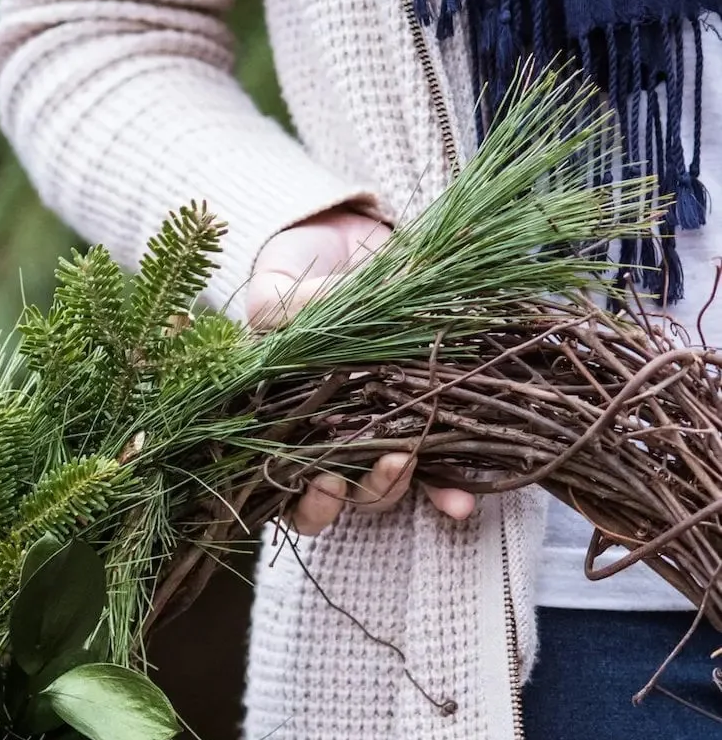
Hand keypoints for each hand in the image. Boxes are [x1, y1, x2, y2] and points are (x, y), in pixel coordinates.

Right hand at [247, 211, 475, 533]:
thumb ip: (279, 313)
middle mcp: (330, 440)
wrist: (348, 237)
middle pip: (346, 497)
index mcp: (283, 424)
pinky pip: (436, 461)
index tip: (324, 480)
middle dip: (368, 493)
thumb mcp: (276, 289)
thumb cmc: (298, 271)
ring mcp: (377, 429)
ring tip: (414, 462)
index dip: (307, 502)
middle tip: (389, 468)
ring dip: (403, 486)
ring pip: (389, 485)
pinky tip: (462, 500)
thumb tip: (315, 313)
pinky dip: (449, 484)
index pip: (290, 489)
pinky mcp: (420, 412)